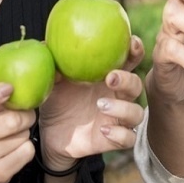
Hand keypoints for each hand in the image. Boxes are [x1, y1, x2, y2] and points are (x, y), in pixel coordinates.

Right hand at [0, 83, 36, 182]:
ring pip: (21, 138)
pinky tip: (16, 147)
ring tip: (15, 132)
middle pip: (10, 122)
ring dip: (24, 132)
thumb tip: (20, 81)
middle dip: (24, 115)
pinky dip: (27, 148)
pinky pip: (26, 153)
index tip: (9, 89)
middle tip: (24, 113)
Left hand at [37, 35, 145, 170]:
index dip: (135, 50)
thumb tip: (46, 42)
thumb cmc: (57, 98)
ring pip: (136, 113)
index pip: (130, 60)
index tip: (131, 42)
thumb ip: (54, 63)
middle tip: (110, 78)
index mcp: (108, 76)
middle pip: (136, 85)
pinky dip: (120, 134)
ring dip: (123, 108)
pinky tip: (103, 129)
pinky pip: (128, 138)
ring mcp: (118, 118)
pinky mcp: (113, 139)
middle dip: (127, 80)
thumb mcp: (53, 81)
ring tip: (100, 105)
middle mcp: (118, 96)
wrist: (50, 132)